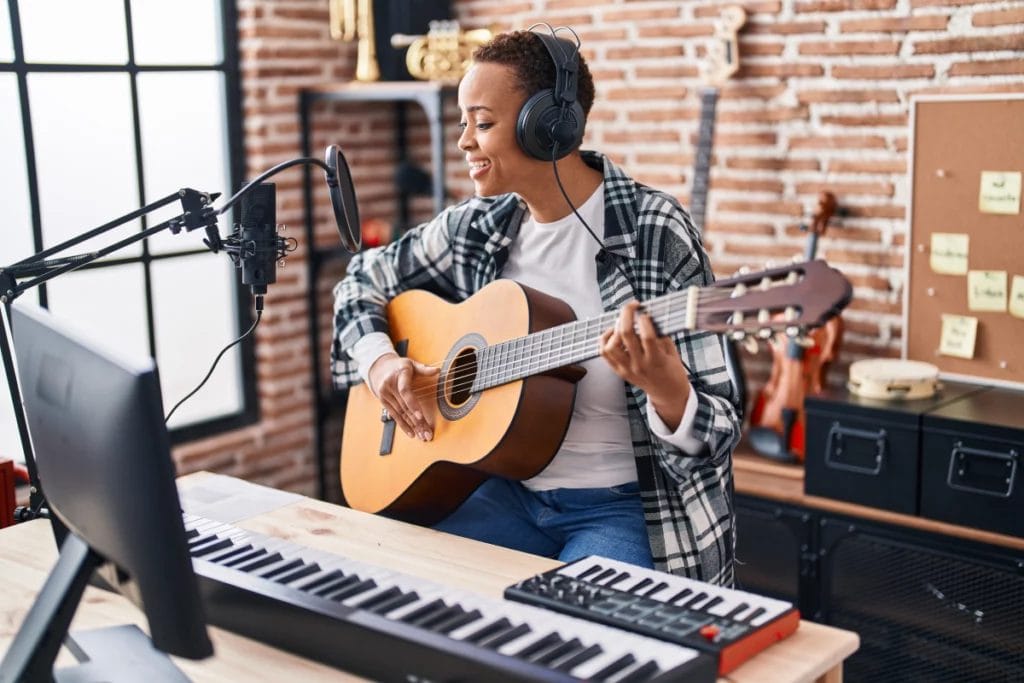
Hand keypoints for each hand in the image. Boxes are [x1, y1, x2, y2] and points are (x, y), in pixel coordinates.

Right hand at [368, 353, 438, 440]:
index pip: (405, 391)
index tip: (421, 416)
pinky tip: (412, 433)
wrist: (378, 368)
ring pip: (401, 413)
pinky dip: (404, 425)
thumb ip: (424, 369)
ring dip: (413, 426)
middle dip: (417, 422)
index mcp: (399, 374)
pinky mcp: (383, 402)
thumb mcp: (411, 363)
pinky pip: (395, 416)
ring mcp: (385, 395)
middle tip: (427, 433)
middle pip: (405, 407)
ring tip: (422, 436)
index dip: (413, 404)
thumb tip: (438, 370)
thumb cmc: (399, 366)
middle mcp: (389, 386)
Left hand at [600, 301, 690, 430]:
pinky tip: (612, 332)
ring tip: (622, 322)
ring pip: (611, 346)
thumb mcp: (672, 352)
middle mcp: (639, 365)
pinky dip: (605, 340)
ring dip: (614, 329)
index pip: (647, 336)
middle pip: (625, 335)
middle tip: (631, 306)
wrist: (667, 393)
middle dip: (627, 314)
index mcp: (656, 360)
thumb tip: (648, 315)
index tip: (645, 312)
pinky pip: (604, 354)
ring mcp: (627, 369)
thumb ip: (660, 335)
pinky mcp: (619, 372)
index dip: (644, 320)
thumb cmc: (672, 370)